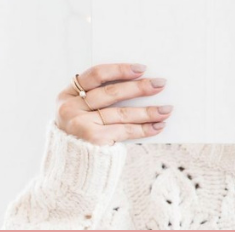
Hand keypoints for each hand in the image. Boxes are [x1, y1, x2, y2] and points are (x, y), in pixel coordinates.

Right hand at [55, 63, 171, 145]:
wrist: (70, 165)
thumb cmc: (81, 131)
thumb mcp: (82, 110)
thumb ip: (99, 97)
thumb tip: (139, 84)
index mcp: (67, 94)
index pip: (96, 74)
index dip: (120, 70)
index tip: (142, 69)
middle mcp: (69, 108)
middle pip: (111, 93)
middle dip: (139, 88)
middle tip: (161, 84)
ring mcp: (79, 125)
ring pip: (121, 113)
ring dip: (147, 111)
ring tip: (166, 109)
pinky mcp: (92, 140)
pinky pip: (124, 131)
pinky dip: (143, 129)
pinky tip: (158, 126)